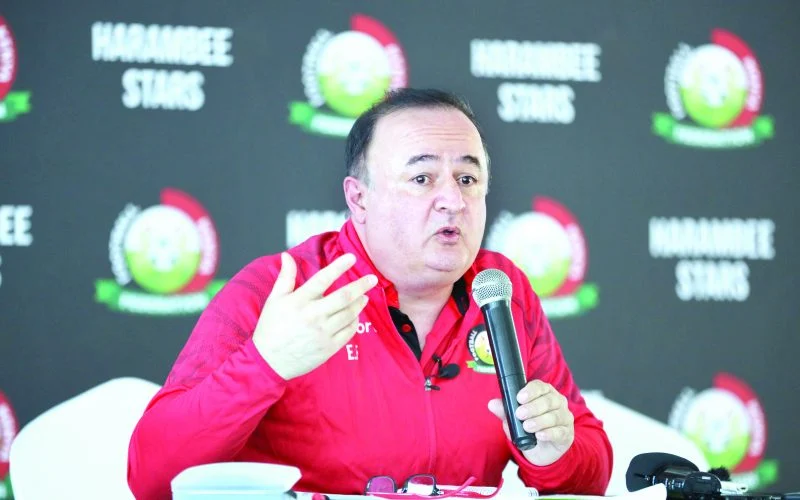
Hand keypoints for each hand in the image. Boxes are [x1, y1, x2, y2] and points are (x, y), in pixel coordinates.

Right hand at [253, 252, 377, 379]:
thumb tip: (287, 255)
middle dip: (360, 285)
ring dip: (360, 303)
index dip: (338, 266)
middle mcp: (313, 316)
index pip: (322, 279)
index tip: (352, 258)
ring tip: (364, 296)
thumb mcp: (274, 299)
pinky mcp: (329, 347)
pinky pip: (349, 331)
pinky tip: (355, 315)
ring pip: (349, 314)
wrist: (269, 361)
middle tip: (372, 278)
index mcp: (299, 301)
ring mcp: (323, 333)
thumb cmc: (271, 328)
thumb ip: (285, 276)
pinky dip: (354, 321)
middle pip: (343, 297)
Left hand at [488, 380, 574, 465]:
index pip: (540, 386)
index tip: (519, 398)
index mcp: (545, 393)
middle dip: (533, 407)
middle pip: (548, 400)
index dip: (530, 391)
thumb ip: (505, 411)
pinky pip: (560, 431)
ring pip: (555, 416)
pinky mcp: (567, 434)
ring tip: (527, 426)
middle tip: (520, 414)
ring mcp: (564, 418)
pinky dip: (549, 433)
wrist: (542, 451)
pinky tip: (540, 435)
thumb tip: (492, 404)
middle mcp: (557, 403)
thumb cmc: (529, 429)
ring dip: (539, 420)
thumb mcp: (515, 419)